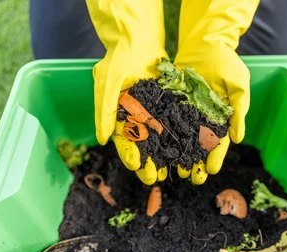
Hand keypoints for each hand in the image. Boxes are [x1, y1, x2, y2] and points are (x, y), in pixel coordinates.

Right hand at [86, 0, 167, 183]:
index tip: (136, 166)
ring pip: (160, 138)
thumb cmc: (118, 59)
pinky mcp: (167, 105)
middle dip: (148, 162)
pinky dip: (179, 137)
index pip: (122, 140)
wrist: (137, 38)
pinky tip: (186, 150)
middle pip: (142, 145)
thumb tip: (101, 140)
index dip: (128, 154)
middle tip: (155, 178)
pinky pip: (173, 123)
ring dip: (164, 155)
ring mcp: (152, 112)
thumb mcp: (107, 83)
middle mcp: (135, 117)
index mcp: (118, 116)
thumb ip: (104, 111)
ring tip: (171, 172)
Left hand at [174, 0, 259, 183]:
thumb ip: (239, 110)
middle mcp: (203, 118)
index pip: (220, 141)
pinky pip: (167, 121)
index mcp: (221, 117)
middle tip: (190, 177)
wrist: (205, 43)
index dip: (216, 156)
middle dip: (196, 162)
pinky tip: (158, 149)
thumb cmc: (225, 62)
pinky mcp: (172, 104)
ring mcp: (187, 112)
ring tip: (173, 171)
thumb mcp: (238, 84)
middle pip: (199, 145)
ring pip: (182, 138)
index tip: (211, 170)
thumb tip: (239, 138)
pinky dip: (163, 136)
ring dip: (178, 155)